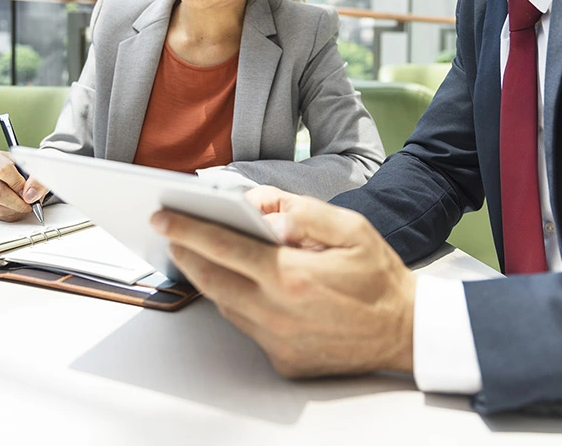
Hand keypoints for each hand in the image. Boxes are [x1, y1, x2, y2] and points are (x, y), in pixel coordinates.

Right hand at [0, 150, 48, 221]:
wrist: (27, 178)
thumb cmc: (31, 171)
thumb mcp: (39, 172)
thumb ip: (38, 182)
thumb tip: (30, 195)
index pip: (3, 170)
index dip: (17, 183)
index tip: (27, 190)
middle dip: (16, 202)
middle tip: (29, 205)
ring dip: (15, 210)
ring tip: (26, 206)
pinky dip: (10, 214)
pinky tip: (18, 208)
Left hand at [151, 191, 415, 378]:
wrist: (406, 331)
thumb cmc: (379, 276)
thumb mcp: (350, 227)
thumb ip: (301, 211)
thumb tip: (260, 210)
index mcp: (292, 275)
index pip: (225, 246)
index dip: (189, 229)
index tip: (163, 216)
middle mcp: (278, 312)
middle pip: (212, 278)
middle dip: (185, 251)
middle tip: (168, 230)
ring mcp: (278, 341)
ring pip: (224, 304)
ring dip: (205, 276)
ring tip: (194, 249)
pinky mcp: (283, 359)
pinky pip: (244, 325)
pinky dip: (232, 300)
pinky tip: (232, 281)